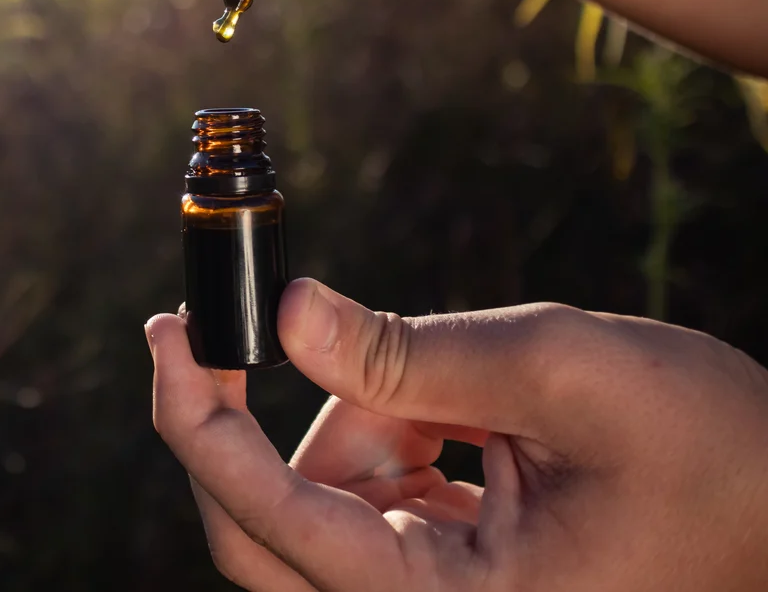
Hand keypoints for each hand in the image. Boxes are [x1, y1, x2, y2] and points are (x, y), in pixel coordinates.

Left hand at [146, 279, 767, 590]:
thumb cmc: (711, 448)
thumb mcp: (557, 373)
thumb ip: (406, 352)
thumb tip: (286, 314)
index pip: (270, 519)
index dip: (198, 422)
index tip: (168, 335)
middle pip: (265, 533)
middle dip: (238, 425)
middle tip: (209, 327)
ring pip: (323, 501)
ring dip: (357, 423)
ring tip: (460, 390)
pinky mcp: (451, 569)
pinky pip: (375, 498)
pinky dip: (392, 436)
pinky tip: (461, 414)